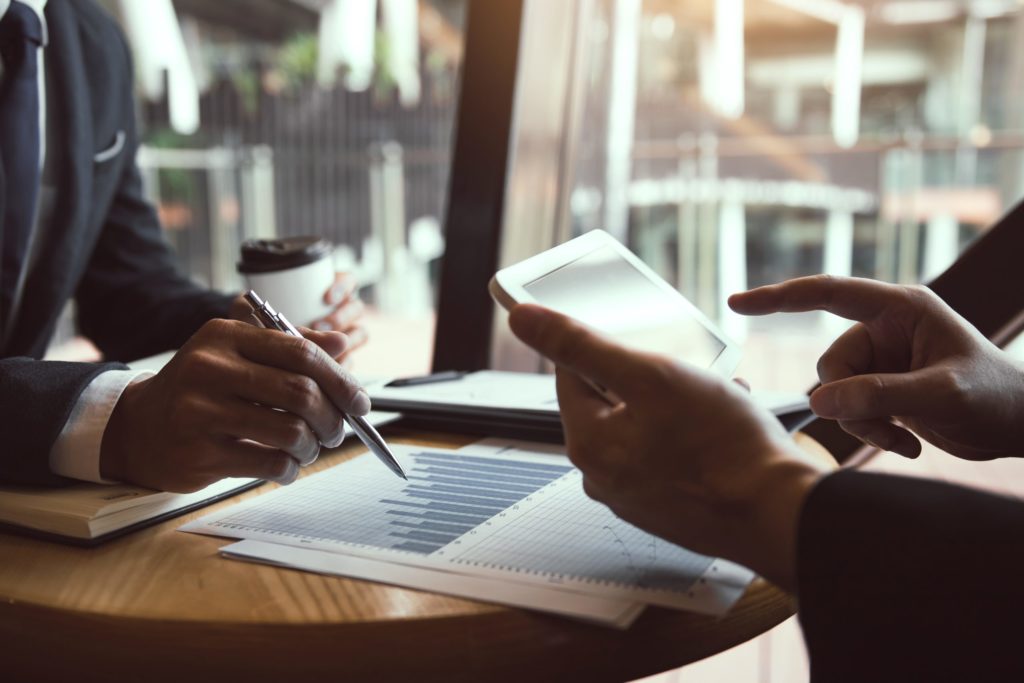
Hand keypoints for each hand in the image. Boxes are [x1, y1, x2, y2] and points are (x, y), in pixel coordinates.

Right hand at [100, 319, 369, 491]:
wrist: (138, 427)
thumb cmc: (201, 389)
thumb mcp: (237, 354)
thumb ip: (289, 346)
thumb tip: (342, 342)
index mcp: (226, 336)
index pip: (300, 351)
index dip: (340, 379)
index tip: (360, 402)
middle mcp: (210, 369)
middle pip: (300, 393)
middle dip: (332, 418)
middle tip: (337, 430)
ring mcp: (201, 412)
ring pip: (289, 432)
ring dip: (312, 447)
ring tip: (309, 448)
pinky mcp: (199, 453)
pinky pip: (269, 464)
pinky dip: (290, 469)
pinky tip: (286, 466)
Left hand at [228, 272, 368, 364]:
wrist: (242, 352)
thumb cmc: (249, 326)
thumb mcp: (258, 319)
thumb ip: (280, 322)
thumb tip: (309, 326)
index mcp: (322, 293)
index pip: (345, 281)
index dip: (342, 286)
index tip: (326, 298)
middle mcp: (336, 312)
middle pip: (355, 308)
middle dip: (341, 316)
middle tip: (319, 325)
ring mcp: (341, 337)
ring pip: (359, 334)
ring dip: (346, 340)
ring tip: (321, 350)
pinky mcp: (340, 360)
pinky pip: (351, 360)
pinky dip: (341, 364)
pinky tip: (325, 370)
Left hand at [509, 304, 825, 590]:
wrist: (780, 514)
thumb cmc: (722, 446)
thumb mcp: (650, 376)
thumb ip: (581, 345)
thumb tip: (522, 319)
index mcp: (587, 444)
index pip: (572, 372)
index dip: (609, 345)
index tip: (643, 338)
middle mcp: (602, 477)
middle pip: (613, 399)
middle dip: (654, 376)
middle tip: (693, 373)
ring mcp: (636, 497)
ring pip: (646, 426)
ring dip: (679, 403)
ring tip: (718, 398)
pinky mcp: (668, 509)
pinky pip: (669, 456)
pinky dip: (692, 436)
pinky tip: (724, 428)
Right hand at [729, 275, 1023, 459]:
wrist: (1022, 426)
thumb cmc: (998, 397)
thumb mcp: (941, 394)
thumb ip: (880, 394)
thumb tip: (819, 401)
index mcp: (900, 308)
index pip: (828, 293)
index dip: (780, 297)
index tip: (737, 303)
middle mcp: (885, 329)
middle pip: (830, 363)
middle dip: (851, 399)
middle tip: (891, 422)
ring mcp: (881, 360)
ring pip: (835, 393)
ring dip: (864, 422)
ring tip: (905, 435)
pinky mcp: (881, 388)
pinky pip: (850, 411)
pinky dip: (873, 431)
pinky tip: (910, 442)